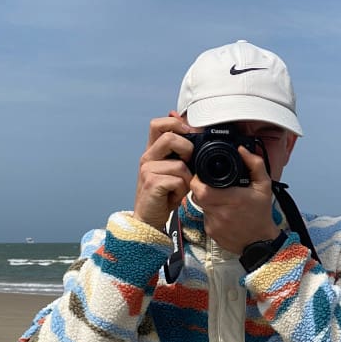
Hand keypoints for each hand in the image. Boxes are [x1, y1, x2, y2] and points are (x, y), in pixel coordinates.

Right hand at [133, 112, 194, 231]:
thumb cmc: (164, 194)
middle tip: (187, 164)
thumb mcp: (173, 170)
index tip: (188, 133)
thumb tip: (193, 131)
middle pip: (170, 137)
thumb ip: (180, 153)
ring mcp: (147, 170)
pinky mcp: (151, 183)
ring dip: (186, 178)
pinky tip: (173, 196)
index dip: (175, 123)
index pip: (158, 124)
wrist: (149, 218)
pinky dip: (181, 190)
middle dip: (187, 150)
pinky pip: (178, 181)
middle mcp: (147, 157)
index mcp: (153, 151)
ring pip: (179, 164)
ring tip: (178, 187)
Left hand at [190, 146, 278, 253]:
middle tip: (212, 184)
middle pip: (196, 195)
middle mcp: (218, 212)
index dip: (198, 179)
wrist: (261, 242)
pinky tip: (223, 212)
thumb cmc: (261, 214)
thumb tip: (242, 150)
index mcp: (230, 199)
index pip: (199, 187)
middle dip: (201, 187)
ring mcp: (212, 224)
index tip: (205, 175)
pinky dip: (211, 212)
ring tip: (222, 198)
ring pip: (200, 206)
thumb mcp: (264, 186)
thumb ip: (255, 164)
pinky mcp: (210, 232)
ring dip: (207, 200)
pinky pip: (204, 217)